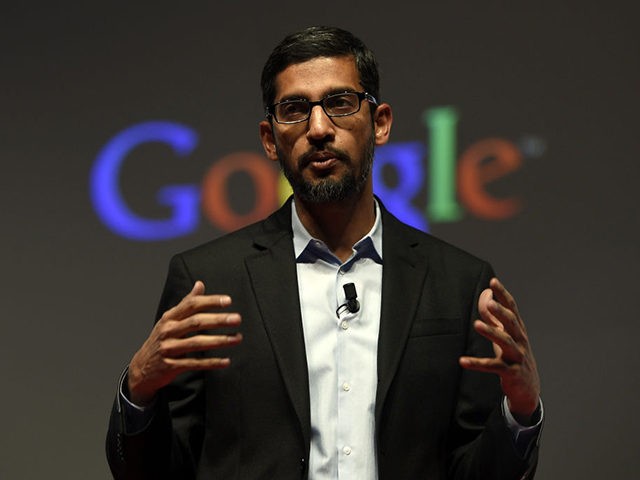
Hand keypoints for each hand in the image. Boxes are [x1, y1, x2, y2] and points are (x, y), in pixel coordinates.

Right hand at [127, 281, 241, 405]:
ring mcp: (168, 349)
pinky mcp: (170, 367)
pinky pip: (194, 364)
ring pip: (197, 343)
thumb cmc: (161, 340)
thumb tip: (200, 284)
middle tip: (237, 319)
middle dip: (218, 320)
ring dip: (219, 341)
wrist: (141, 368)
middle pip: (196, 322)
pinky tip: (226, 361)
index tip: (228, 301)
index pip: (191, 305)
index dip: (209, 301)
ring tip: (237, 338)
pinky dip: (211, 363)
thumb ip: (186, 303)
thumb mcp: (169, 320)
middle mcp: (167, 331)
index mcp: (169, 318)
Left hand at [459, 278, 539, 422]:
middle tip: (490, 303)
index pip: (512, 308)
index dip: (503, 295)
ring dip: (491, 332)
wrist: (528, 388)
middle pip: (512, 323)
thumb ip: (493, 315)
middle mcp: (520, 340)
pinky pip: (493, 367)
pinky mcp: (511, 373)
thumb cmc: (513, 356)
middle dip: (501, 312)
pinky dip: (477, 364)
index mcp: (518, 329)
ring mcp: (517, 357)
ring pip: (505, 342)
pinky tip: (462, 361)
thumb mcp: (503, 334)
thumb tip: (485, 293)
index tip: (493, 281)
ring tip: (476, 324)